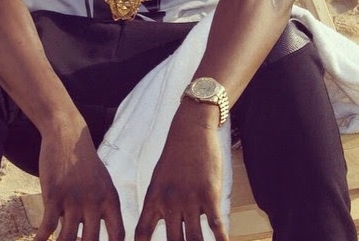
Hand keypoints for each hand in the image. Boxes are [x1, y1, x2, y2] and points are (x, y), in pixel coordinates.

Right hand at [35, 124, 124, 240]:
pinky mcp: (54, 195)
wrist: (67, 135)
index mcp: (110, 198)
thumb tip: (90, 237)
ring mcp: (74, 199)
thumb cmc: (83, 162)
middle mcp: (94, 201)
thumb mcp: (101, 182)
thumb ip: (100, 208)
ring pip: (68, 240)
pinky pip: (47, 227)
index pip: (118, 234)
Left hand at [135, 102, 227, 240]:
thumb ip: (158, 207)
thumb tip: (158, 230)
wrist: (191, 129)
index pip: (143, 234)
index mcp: (154, 198)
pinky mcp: (209, 195)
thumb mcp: (158, 180)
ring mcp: (190, 199)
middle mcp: (169, 202)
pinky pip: (215, 226)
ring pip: (195, 240)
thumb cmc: (175, 156)